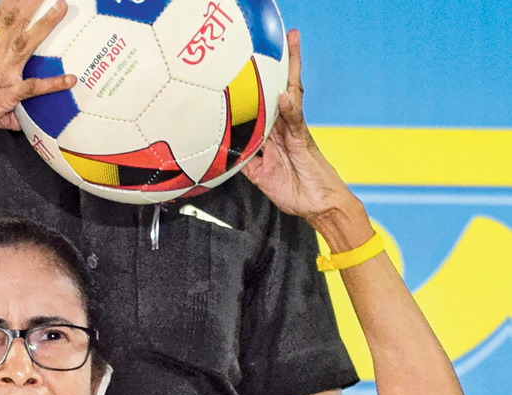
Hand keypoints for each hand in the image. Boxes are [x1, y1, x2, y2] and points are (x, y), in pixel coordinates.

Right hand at [0, 0, 75, 152]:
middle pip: (14, 22)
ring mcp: (2, 76)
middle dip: (29, 3)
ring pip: (25, 43)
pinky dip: (53, 83)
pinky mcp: (6, 96)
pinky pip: (33, 87)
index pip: (0, 21)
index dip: (10, 3)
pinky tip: (70, 79)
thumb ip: (7, 105)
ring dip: (44, 24)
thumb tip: (18, 119)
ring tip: (60, 7)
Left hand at [241, 30, 355, 227]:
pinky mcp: (303, 141)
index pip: (266, 100)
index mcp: (274, 132)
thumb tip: (225, 151)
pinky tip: (284, 95)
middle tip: (285, 35)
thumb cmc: (294, 191)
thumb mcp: (260, 176)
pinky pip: (295, 121)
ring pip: (291, 95)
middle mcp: (285, 126)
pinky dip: (289, 108)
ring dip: (291, 70)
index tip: (254, 60)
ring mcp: (295, 131)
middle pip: (282, 87)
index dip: (262, 80)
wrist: (321, 207)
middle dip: (283, 62)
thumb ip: (245, 160)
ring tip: (292, 44)